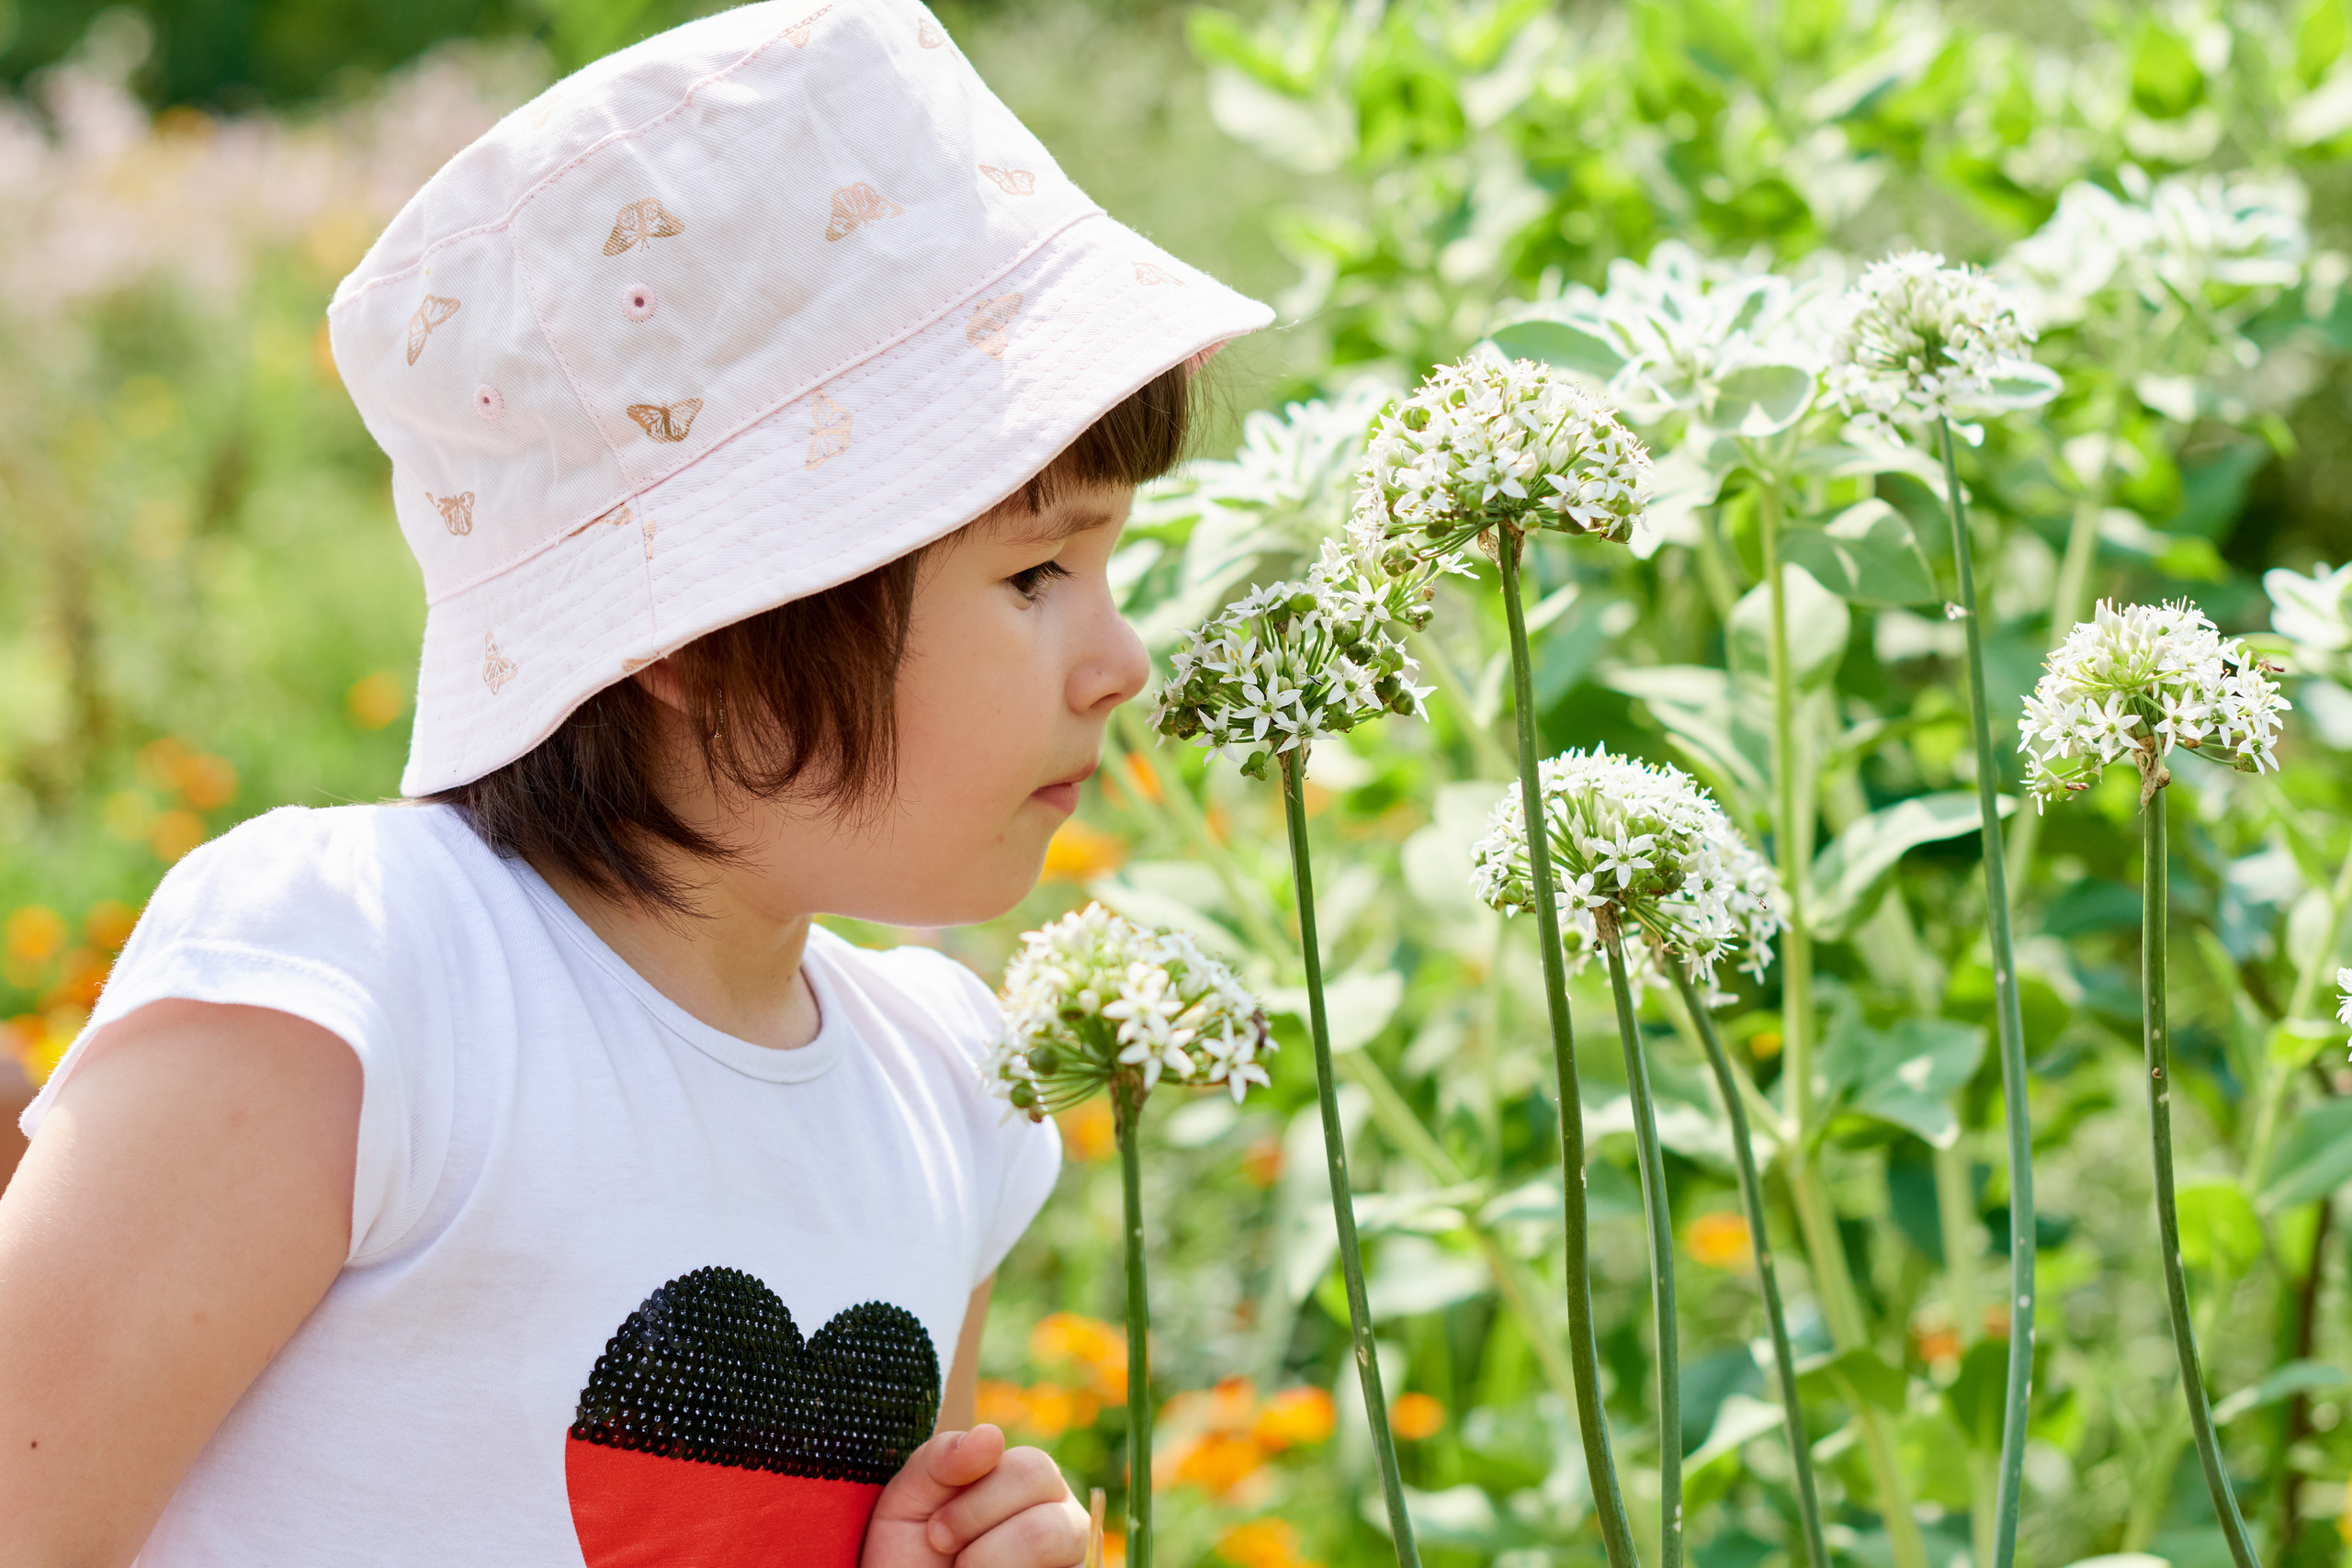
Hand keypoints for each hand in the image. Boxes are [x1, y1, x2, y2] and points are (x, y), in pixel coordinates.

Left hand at [861, 1425, 1087, 1567]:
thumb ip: (942, 1458)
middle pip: (1047, 1514)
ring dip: (993, 1564)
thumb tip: (990, 1436)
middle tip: (949, 1557)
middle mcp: (1061, 1518)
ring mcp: (1070, 1560)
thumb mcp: (910, 1499)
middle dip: (983, 1536)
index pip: (1033, 1469)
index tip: (935, 1533)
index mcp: (1029, 1483)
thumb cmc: (911, 1551)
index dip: (977, 1504)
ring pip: (1048, 1544)